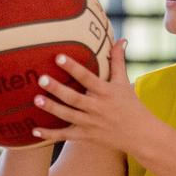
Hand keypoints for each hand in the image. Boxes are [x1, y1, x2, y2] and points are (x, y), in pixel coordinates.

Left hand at [31, 39, 151, 152]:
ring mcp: (91, 123)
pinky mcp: (87, 136)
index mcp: (106, 92)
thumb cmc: (131, 105)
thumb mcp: (125, 82)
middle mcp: (98, 108)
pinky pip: (66, 135)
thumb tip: (121, 39)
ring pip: (68, 116)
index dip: (73, 67)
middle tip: (41, 79)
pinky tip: (34, 130)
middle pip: (74, 98)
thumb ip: (118, 61)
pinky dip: (50, 134)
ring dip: (52, 108)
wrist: (141, 135)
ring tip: (35, 99)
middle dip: (57, 89)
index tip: (59, 57)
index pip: (87, 78)